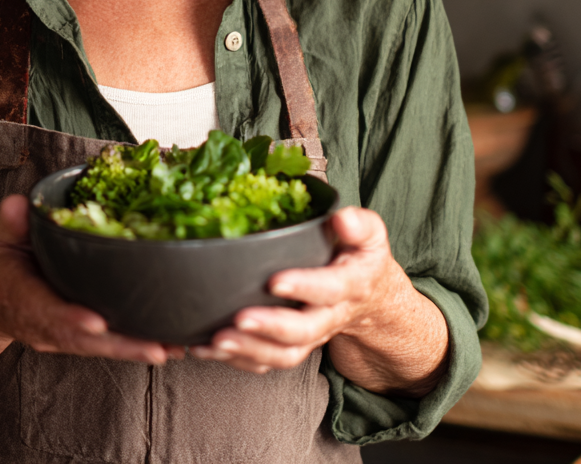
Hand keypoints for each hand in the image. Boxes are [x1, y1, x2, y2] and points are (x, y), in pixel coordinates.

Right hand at [0, 194, 182, 364]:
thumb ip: (9, 221)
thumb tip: (21, 204)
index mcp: (22, 300)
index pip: (47, 314)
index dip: (71, 320)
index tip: (96, 322)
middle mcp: (44, 326)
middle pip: (84, 341)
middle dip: (120, 345)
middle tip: (156, 347)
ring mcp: (63, 335)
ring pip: (101, 347)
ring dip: (136, 349)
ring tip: (173, 348)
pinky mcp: (79, 335)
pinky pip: (108, 343)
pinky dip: (136, 346)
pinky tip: (169, 346)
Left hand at [190, 207, 447, 395]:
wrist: (372, 301)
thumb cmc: (360, 259)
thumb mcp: (370, 236)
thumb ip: (359, 226)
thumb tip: (342, 218)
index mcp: (351, 285)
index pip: (331, 289)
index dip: (304, 287)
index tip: (274, 281)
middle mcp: (331, 316)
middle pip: (305, 331)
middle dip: (270, 327)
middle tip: (239, 318)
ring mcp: (311, 335)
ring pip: (284, 354)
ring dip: (250, 350)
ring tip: (218, 341)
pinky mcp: (293, 346)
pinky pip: (268, 362)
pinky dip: (238, 360)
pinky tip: (208, 349)